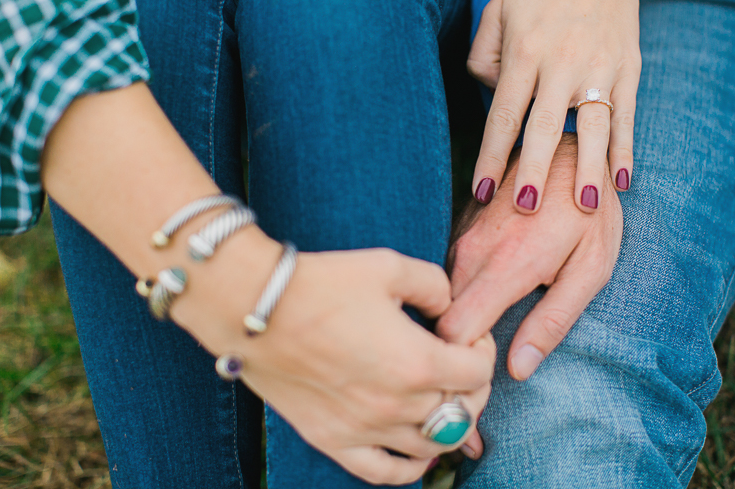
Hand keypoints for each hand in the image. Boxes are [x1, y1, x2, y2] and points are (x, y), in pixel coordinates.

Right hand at [205, 248, 495, 485]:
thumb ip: (434, 285)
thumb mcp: (389, 267)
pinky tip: (416, 452)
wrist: (253, 307)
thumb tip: (448, 304)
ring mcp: (365, 429)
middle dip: (473, 386)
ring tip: (442, 398)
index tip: (465, 333)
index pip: (478, 371)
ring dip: (449, 423)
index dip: (481, 348)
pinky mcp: (333, 440)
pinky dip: (409, 468)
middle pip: (464, 411)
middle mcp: (398, 405)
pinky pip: (384, 473)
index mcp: (418, 362)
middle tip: (461, 363)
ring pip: (433, 446)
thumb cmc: (322, 283)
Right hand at [437, 135, 620, 457]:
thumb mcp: (590, 271)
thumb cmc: (588, 213)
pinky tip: (471, 323)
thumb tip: (518, 370)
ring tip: (472, 369)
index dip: (459, 376)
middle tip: (476, 402)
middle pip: (439, 326)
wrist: (570, 148)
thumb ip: (552, 321)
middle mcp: (470, 253)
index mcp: (504, 267)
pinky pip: (443, 282)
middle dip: (450, 368)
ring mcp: (460, 240)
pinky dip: (451, 309)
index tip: (477, 400)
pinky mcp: (458, 232)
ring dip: (449, 340)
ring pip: (437, 305)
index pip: (454, 336)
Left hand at [467, 0, 646, 213]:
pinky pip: (627, 116)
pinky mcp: (628, 69)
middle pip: (545, 126)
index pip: (503, 114)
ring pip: (593, 127)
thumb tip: (492, 98)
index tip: (482, 192)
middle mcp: (562, 63)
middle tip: (527, 210)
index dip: (491, 156)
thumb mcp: (496, 10)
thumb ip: (483, 57)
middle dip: (536, 171)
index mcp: (525, 51)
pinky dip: (625, 150)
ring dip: (588, 169)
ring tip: (585, 208)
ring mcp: (600, 67)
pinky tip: (621, 182)